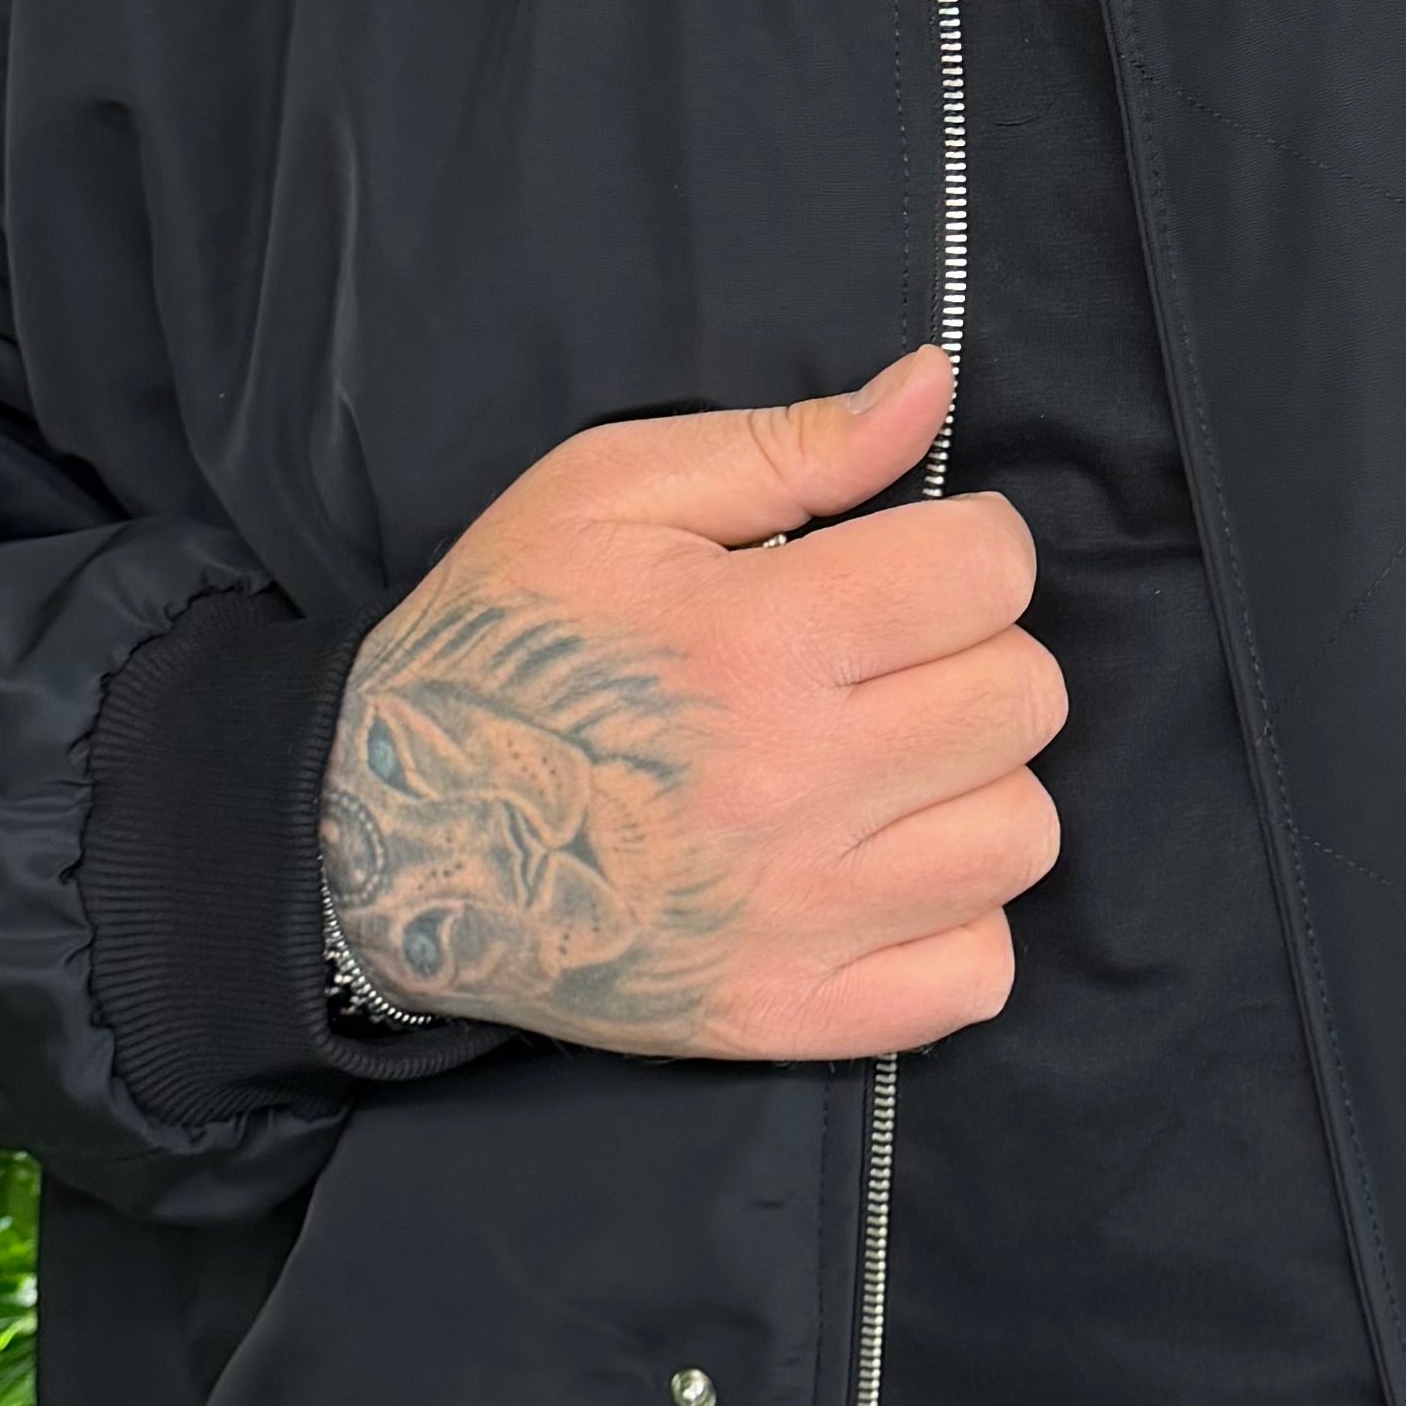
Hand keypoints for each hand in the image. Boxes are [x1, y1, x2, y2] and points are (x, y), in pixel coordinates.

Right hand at [319, 343, 1061, 1058]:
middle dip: (976, 654)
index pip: (988, 570)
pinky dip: (955, 923)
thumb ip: (787, 444)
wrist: (382, 836)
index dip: (968, 546)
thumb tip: (931, 387)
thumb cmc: (500, 646)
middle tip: (890, 662)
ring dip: (972, 788)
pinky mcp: (787, 1018)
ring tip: (887, 766)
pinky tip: (882, 870)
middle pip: (1023, 698)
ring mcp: (797, 918)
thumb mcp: (608, 495)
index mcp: (750, 640)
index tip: (913, 564)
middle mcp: (790, 785)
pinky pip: (976, 974)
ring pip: (1019, 836)